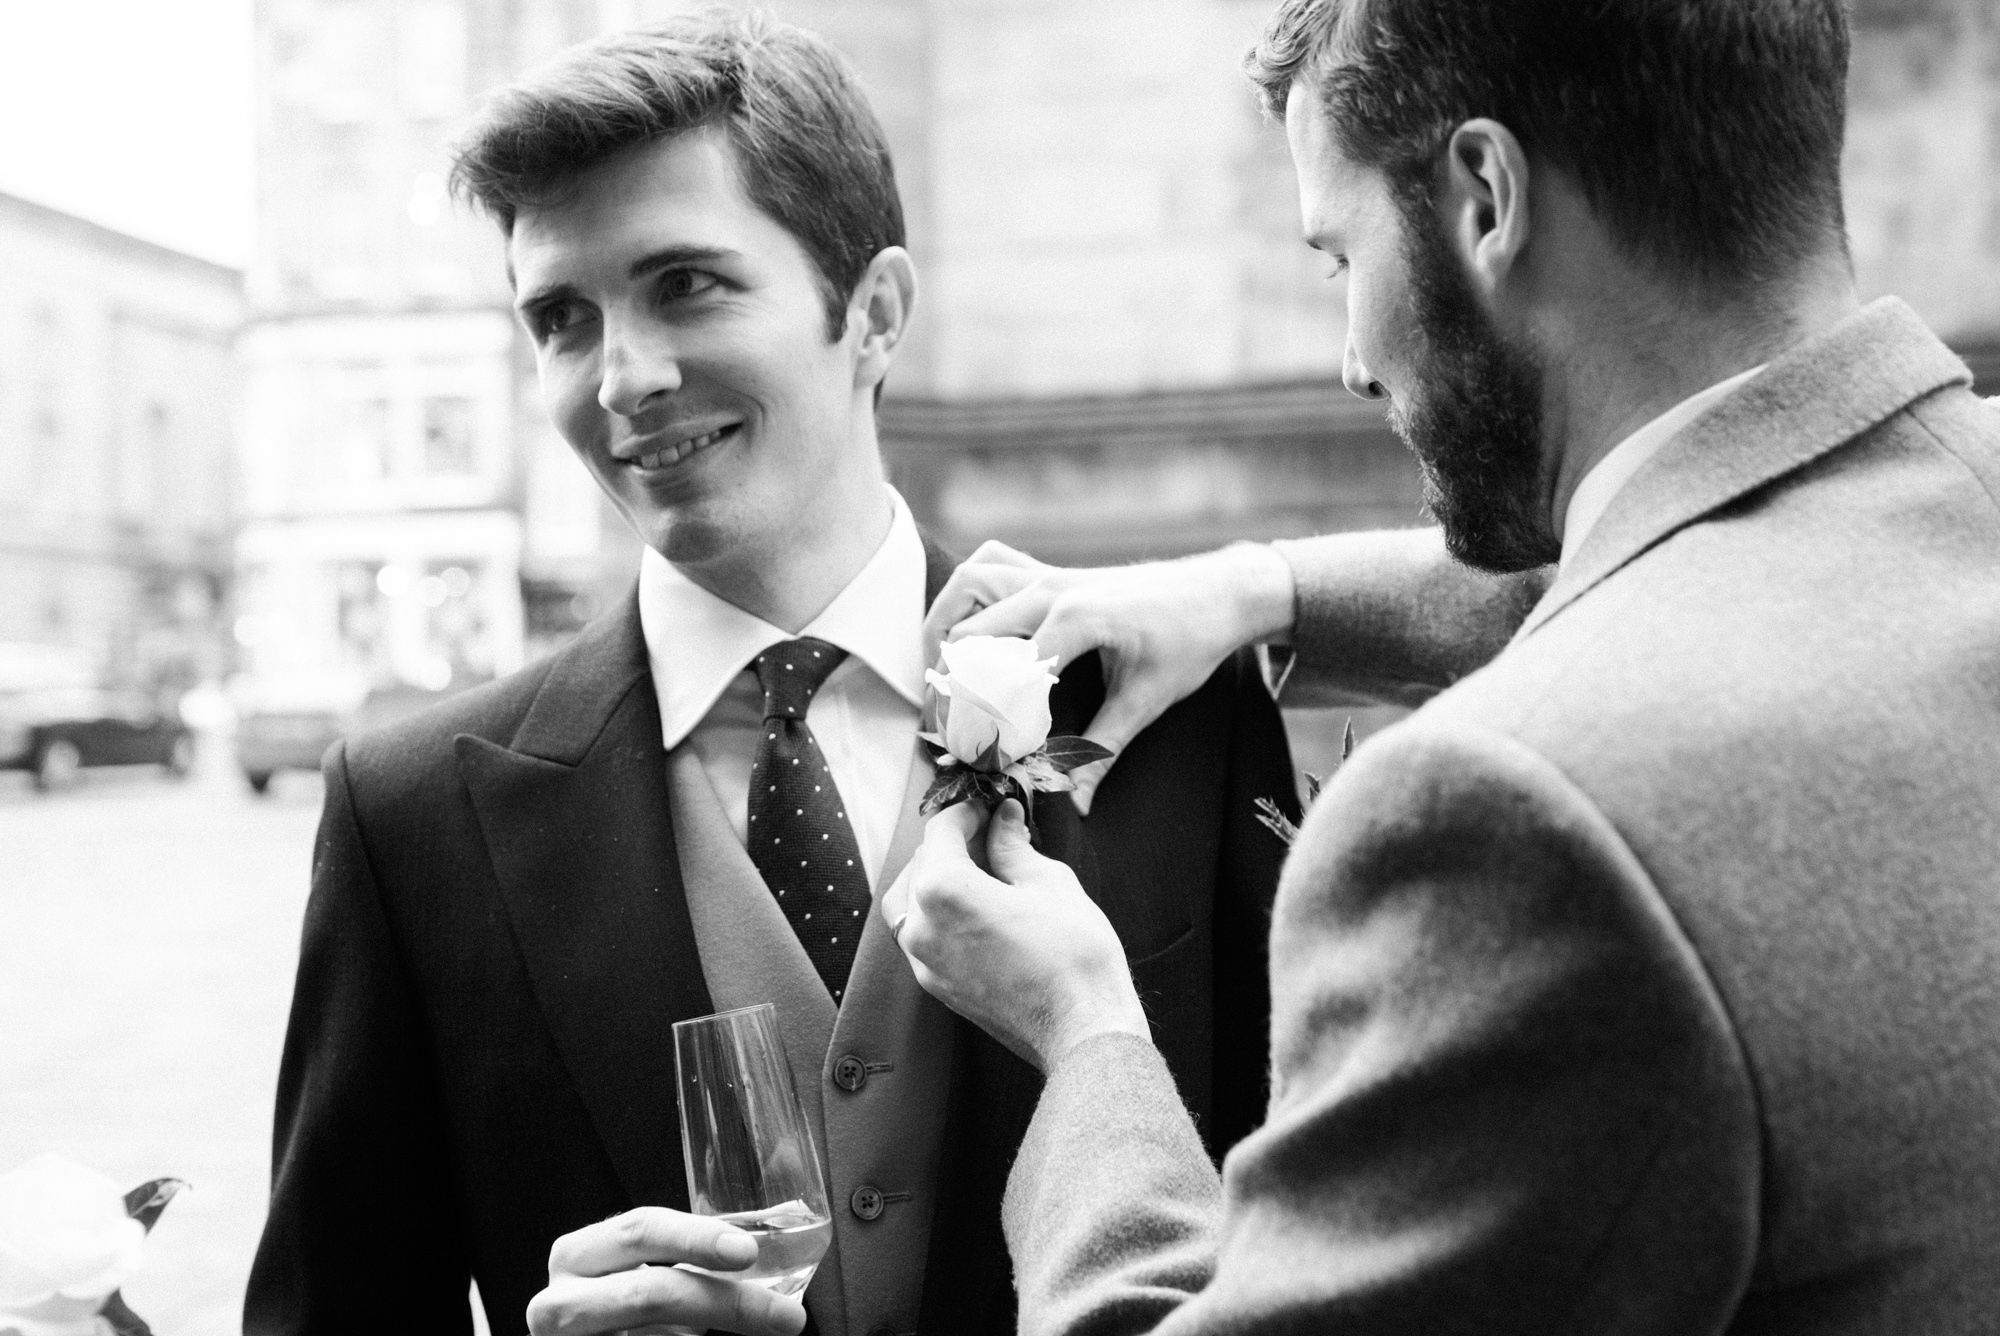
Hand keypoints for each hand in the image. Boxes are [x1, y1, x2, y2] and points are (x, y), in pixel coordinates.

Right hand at [525, 1207, 805, 1335]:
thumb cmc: (611, 1306)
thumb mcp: (633, 1273)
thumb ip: (679, 1260)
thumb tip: (761, 1263)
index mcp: (578, 1255)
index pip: (641, 1230)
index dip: (696, 1237)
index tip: (747, 1251)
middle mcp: (561, 1301)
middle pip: (651, 1293)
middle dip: (725, 1301)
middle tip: (784, 1315)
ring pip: (655, 1334)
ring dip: (714, 1332)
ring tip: (761, 1329)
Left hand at [884, 800, 1150, 1071]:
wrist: (1082, 1028)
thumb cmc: (1072, 952)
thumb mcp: (1048, 882)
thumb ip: (1013, 846)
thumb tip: (1003, 818)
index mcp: (943, 890)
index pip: (941, 831)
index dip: (968, 812)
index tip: (992, 808)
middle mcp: (922, 926)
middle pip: (921, 864)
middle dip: (952, 843)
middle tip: (991, 834)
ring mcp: (924, 961)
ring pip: (910, 902)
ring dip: (935, 878)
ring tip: (978, 872)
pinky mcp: (937, 987)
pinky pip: (920, 936)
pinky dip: (936, 913)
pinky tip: (974, 909)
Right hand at [923, 541, 1294, 812]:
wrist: (1219, 591)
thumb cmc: (1191, 640)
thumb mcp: (1148, 699)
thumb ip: (1104, 750)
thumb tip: (1075, 802)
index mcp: (1075, 621)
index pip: (1005, 677)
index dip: (987, 722)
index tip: (982, 758)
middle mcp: (1051, 589)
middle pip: (970, 634)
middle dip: (952, 682)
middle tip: (947, 726)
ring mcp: (1048, 573)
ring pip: (970, 584)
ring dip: (946, 624)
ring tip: (942, 671)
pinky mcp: (1052, 570)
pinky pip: (992, 565)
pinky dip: (970, 591)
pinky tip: (968, 624)